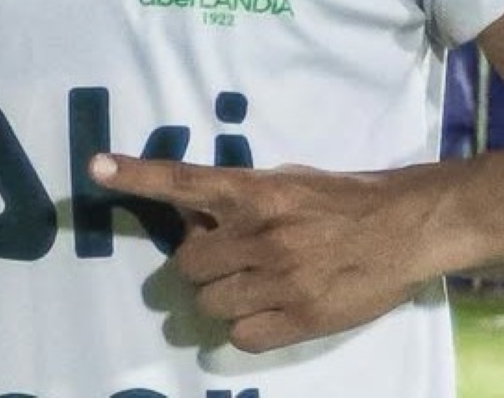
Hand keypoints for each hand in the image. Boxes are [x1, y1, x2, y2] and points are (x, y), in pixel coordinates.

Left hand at [89, 153, 437, 351]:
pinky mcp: (301, 317)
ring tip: (252, 283)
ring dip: (221, 296)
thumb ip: (237, 196)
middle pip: (187, 265)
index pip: (182, 181)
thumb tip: (190, 212)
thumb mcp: (284, 182)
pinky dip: (246, 325)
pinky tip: (269, 307)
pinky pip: (241, 335)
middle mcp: (259, 234)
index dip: (136, 175)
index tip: (96, 168)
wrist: (407, 229)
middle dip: (198, 265)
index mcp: (253, 192)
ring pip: (209, 304)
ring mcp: (280, 279)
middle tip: (226, 258)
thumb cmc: (341, 200)